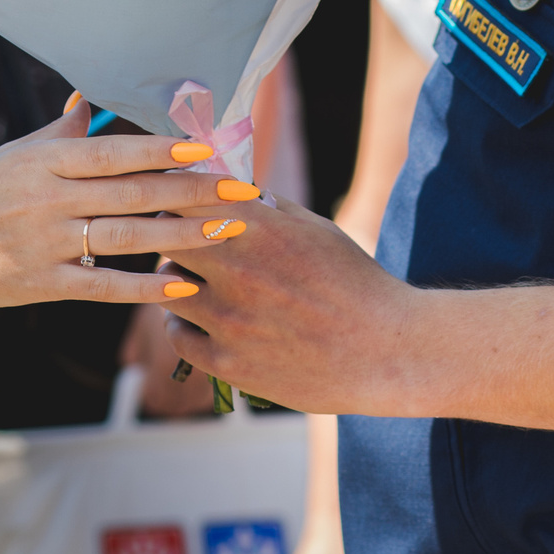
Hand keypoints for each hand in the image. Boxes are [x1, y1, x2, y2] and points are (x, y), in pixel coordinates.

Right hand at [0, 99, 258, 312]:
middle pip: (131, 194)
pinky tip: (183, 282)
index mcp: (41, 162)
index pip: (111, 153)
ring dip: (181, 235)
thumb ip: (57, 132)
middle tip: (240, 189)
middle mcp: (47, 201)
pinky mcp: (44, 285)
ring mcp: (46, 245)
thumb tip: (91, 98)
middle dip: (191, 191)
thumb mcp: (9, 155)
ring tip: (226, 230)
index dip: (160, 149)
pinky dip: (145, 287)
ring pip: (126, 239)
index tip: (205, 146)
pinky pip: (104, 287)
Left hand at [94, 192, 415, 413]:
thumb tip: (222, 189)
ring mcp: (230, 321)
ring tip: (194, 285)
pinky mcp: (228, 364)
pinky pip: (177, 336)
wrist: (387, 352)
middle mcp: (238, 271)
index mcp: (260, 229)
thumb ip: (266, 207)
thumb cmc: (355, 284)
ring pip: (166, 289)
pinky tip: (199, 321)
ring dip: (176, 284)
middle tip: (183, 247)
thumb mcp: (316, 229)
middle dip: (172, 240)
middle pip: (166, 240)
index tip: (178, 208)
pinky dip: (183, 326)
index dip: (177, 202)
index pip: (185, 199)